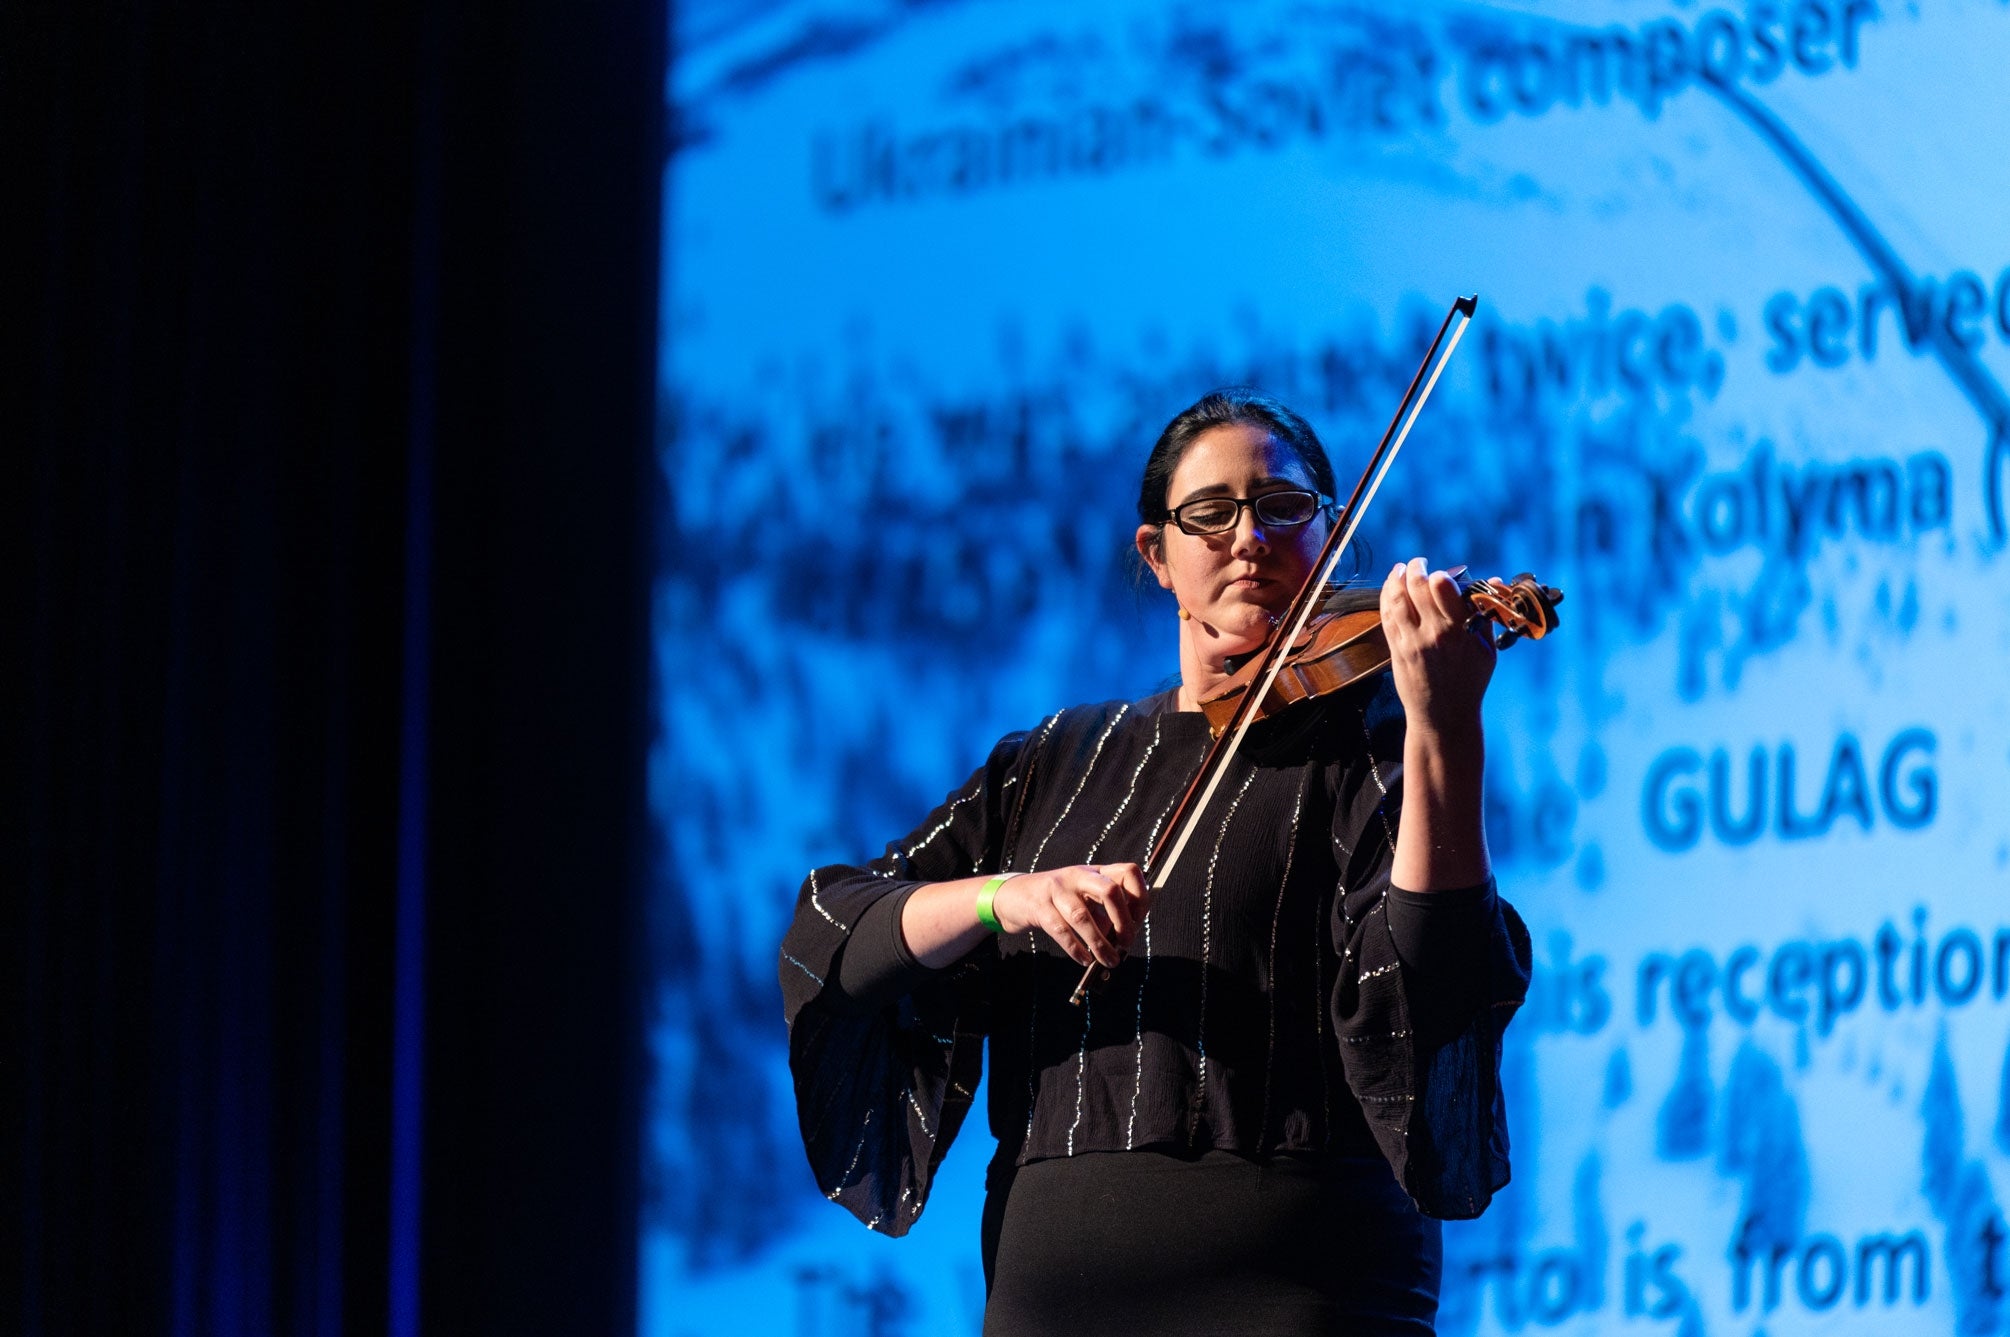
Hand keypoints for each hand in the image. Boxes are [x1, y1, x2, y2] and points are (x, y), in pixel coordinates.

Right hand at [991, 863, 1148, 968]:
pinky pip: (1061, 931)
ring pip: (1083, 917)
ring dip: (1100, 944)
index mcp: (1095, 871)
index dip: (1140, 897)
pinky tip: (1085, 960)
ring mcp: (1057, 890)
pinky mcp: (1040, 907)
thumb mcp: (1084, 897)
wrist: (1015, 896)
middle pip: (1110, 891)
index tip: (1138, 920)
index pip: (1128, 872)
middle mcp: (1078, 876)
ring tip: (1109, 961)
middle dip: (1123, 921)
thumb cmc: (1058, 901)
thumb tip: (1124, 939)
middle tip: (1127, 942)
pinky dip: (1076, 949)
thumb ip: (1105, 914)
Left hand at [1381, 557, 1495, 736]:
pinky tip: (1391, 587)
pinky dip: (1387, 597)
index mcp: (1460, 631)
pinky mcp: (1396, 650)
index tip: (1441, 574)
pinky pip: (1387, 616)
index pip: (1443, 588)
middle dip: (1416, 568)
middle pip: (1417, 587)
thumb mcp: (1487, 651)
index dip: (1440, 575)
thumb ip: (1486, 614)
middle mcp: (1433, 634)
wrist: (1444, 716)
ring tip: (1402, 568)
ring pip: (1397, 599)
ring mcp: (1411, 642)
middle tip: (1419, 563)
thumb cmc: (1470, 682)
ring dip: (1397, 578)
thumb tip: (1492, 580)